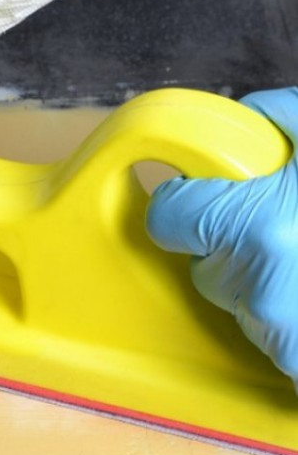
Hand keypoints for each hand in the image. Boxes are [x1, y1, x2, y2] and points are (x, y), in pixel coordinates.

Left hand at [146, 87, 297, 388]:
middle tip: (283, 227)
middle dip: (231, 248)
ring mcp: (285, 333)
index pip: (169, 219)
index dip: (181, 206)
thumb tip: (245, 116)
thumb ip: (284, 115)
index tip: (193, 203)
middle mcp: (264, 287)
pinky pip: (272, 338)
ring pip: (239, 302)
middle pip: (204, 267)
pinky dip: (290, 320)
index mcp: (260, 225)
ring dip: (263, 283)